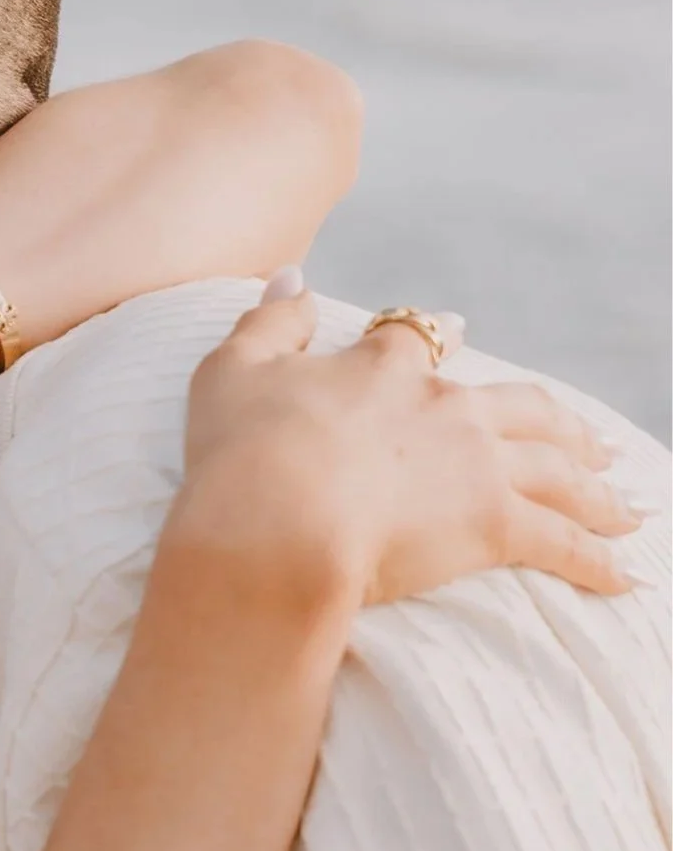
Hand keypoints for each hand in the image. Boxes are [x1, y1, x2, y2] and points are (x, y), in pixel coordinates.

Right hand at [180, 277, 637, 608]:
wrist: (275, 524)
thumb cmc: (241, 455)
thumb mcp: (230, 372)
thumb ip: (267, 323)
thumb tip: (290, 276)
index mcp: (383, 371)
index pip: (417, 340)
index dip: (435, 336)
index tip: (455, 332)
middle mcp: (445, 408)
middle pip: (521, 406)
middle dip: (557, 422)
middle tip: (584, 440)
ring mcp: (476, 465)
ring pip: (557, 467)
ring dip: (594, 486)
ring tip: (619, 503)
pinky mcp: (492, 524)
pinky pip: (561, 541)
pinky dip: (595, 558)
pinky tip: (620, 573)